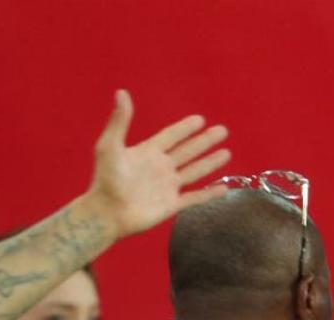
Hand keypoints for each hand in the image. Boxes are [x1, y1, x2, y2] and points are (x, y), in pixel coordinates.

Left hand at [80, 89, 233, 237]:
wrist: (107, 212)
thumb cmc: (105, 179)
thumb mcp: (110, 145)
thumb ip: (119, 121)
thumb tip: (122, 92)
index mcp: (148, 152)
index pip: (171, 136)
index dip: (185, 128)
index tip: (200, 119)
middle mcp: (161, 167)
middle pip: (188, 151)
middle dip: (205, 141)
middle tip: (222, 131)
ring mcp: (168, 186)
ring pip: (195, 171)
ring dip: (211, 162)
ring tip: (227, 153)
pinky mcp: (172, 205)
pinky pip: (195, 198)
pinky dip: (209, 193)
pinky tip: (224, 188)